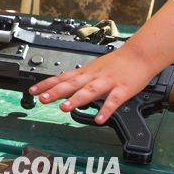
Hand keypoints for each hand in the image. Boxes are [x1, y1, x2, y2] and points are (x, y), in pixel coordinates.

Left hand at [28, 48, 159, 123]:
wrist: (140, 54)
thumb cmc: (118, 62)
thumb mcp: (95, 67)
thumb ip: (81, 79)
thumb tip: (65, 89)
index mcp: (86, 72)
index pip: (62, 77)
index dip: (47, 84)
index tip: (32, 91)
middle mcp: (94, 76)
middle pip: (72, 84)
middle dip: (56, 92)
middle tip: (42, 99)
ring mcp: (108, 82)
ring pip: (90, 91)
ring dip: (77, 99)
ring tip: (65, 108)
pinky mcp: (123, 89)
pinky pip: (113, 101)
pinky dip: (106, 109)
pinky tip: (99, 119)